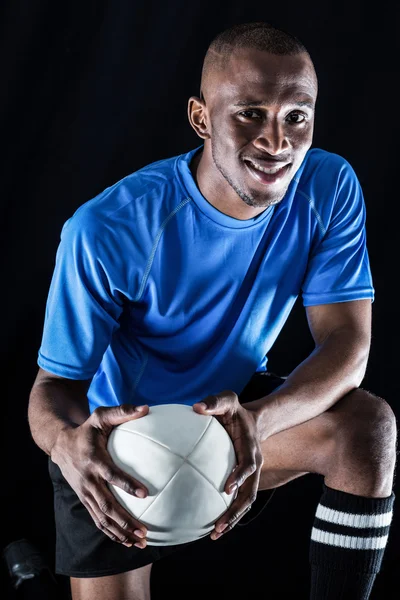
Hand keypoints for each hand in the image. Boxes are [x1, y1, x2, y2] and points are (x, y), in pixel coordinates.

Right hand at [50, 404, 149, 548]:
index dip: (127, 484)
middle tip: (144, 531)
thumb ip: (122, 412)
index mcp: (94, 460)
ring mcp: (85, 493)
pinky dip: (111, 532)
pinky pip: (97, 520)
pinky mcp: (85, 500)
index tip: (145, 493)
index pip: (111, 474)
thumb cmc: (87, 429)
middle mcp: (89, 480)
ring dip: (120, 532)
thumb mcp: (100, 416)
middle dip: (125, 520)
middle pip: (107, 505)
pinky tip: (126, 542)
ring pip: (102, 518)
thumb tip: (146, 408)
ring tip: (140, 541)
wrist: (60, 444)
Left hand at [192, 391, 263, 539]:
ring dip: (232, 519)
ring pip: (245, 503)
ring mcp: (249, 476)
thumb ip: (214, 401)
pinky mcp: (241, 481)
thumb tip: (196, 407)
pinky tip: (209, 524)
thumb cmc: (235, 410)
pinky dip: (227, 513)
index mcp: (251, 449)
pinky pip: (236, 500)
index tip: (227, 488)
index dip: (240, 477)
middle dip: (235, 512)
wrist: (250, 421)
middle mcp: (253, 466)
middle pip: (249, 495)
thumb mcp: (227, 400)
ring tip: (214, 534)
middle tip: (218, 526)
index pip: (248, 466)